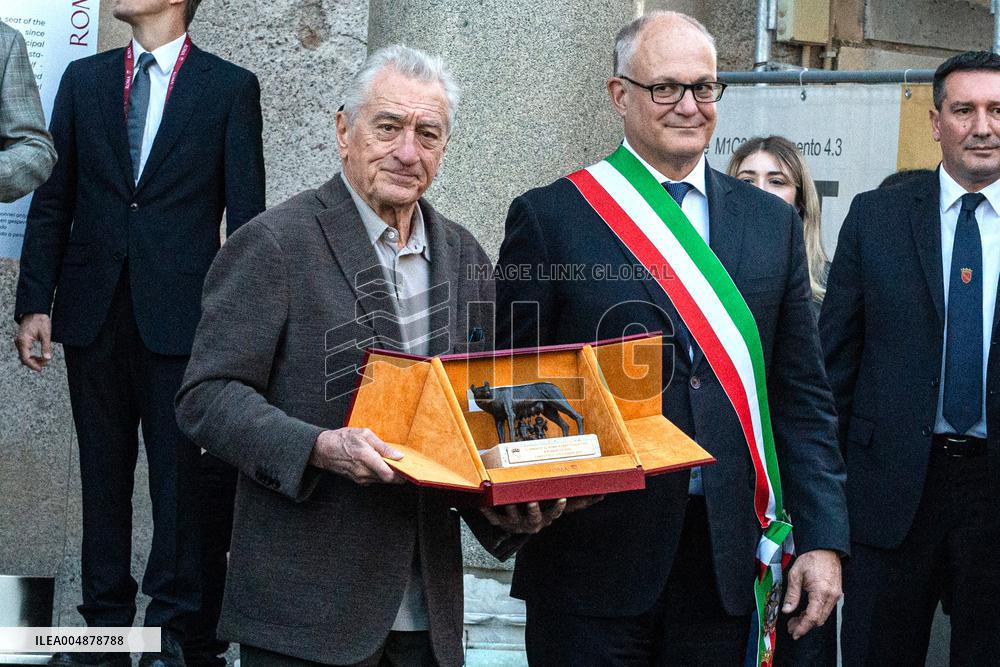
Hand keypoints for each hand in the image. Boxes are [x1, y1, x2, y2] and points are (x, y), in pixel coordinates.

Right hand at [14, 313, 51, 371]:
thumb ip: (46, 347)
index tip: (41, 369)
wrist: (35, 310)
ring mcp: (19, 341)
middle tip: (45, 364)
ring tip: (44, 360)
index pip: (26, 358)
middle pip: (24, 358)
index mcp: (23, 341)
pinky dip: (31, 355)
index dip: (33, 365)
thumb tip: (48, 358)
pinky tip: (39, 356)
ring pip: (24, 355)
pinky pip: (25, 351)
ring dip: (33, 360)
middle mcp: (19, 342)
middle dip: (34, 363)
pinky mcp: (22, 340)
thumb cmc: (40, 320)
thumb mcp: (46, 334)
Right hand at [308, 427, 403, 485]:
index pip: (388, 475)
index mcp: (366, 457)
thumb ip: (383, 446)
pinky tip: (377, 463)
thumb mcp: (365, 434)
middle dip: (396, 472)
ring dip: (387, 472)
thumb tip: (398, 456)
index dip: (401, 475)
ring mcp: (360, 478)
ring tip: (386, 460)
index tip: (408, 470)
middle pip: (387, 479)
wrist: (324, 449)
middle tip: (400, 463)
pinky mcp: (358, 481)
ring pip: (381, 480)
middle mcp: (363, 471)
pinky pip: (374, 479)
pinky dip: (379, 473)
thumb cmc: (344, 439)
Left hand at [480, 494, 602, 533]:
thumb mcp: (558, 506)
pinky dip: (488, 512)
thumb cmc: (543, 511)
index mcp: (546, 518)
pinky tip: (481, 505)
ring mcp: (516, 524)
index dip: (557, 508)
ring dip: (510, 508)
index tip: (561, 498)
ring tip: (507, 499)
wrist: (520, 525)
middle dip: (533, 510)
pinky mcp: (501, 523)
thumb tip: (602, 494)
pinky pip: (493, 518)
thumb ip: (579, 501)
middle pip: (534, 518)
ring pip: (512, 518)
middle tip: (531, 501)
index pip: (554, 514)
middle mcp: (532, 523)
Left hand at [782, 548, 841, 639]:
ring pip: (823, 616)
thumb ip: (792, 594)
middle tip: (791, 627)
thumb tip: (786, 610)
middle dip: (805, 626)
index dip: (803, 627)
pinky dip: (815, 613)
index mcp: (821, 592)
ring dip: (809, 620)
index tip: (794, 633)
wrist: (825, 549)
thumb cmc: (810, 559)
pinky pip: (826, 609)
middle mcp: (831, 597)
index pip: (812, 617)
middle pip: (819, 620)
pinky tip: (805, 611)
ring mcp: (835, 596)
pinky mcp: (836, 594)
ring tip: (795, 620)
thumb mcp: (795, 575)